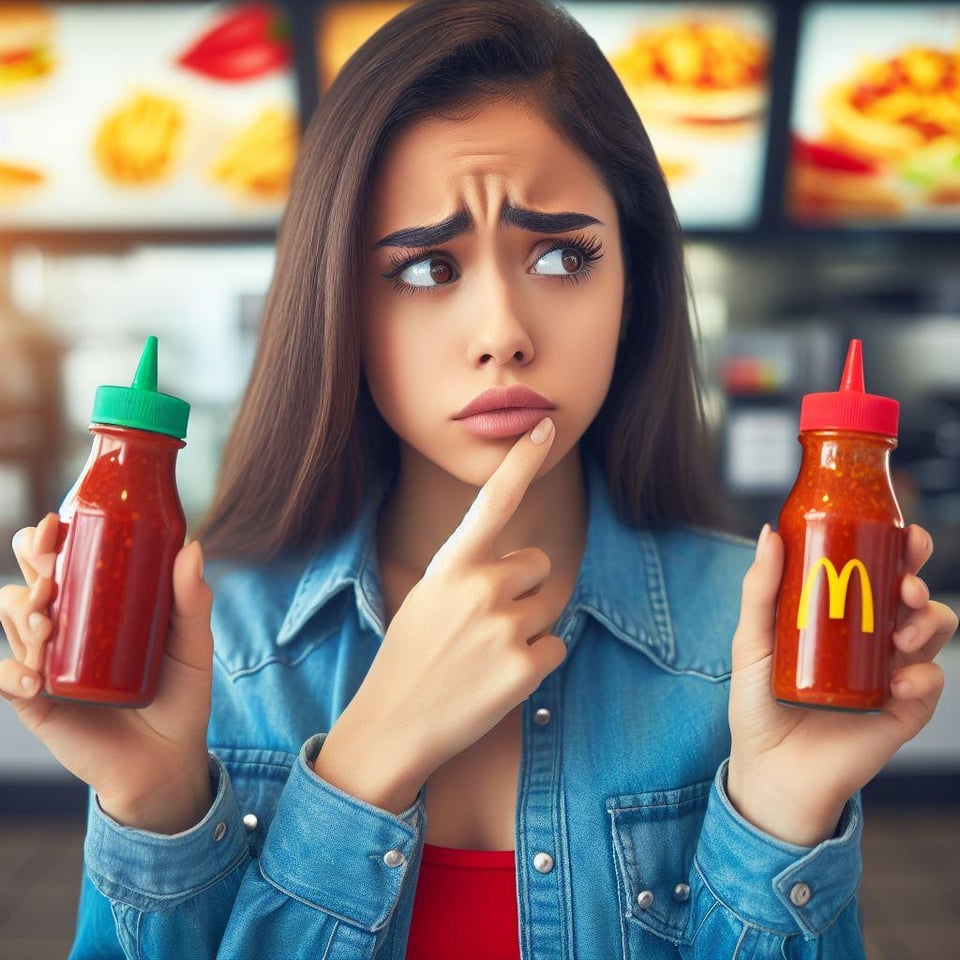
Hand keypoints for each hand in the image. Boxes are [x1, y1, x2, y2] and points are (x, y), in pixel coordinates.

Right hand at [0, 514, 215, 832]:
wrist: (168, 759)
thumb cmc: (181, 694)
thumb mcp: (192, 645)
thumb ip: (192, 600)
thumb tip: (192, 547)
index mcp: (98, 602)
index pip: (63, 558)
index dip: (49, 537)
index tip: (56, 524)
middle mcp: (66, 625)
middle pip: (29, 580)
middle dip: (31, 566)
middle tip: (52, 574)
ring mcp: (47, 662)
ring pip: (11, 619)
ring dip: (21, 613)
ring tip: (47, 624)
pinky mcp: (37, 702)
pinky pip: (5, 679)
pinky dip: (10, 674)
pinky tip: (33, 679)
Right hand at [316, 418, 568, 810]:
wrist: (391, 726)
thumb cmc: (410, 658)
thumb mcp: (429, 597)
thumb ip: (472, 572)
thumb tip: (528, 566)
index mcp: (451, 566)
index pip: (493, 501)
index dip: (521, 462)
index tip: (543, 426)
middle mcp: (479, 588)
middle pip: (539, 564)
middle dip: (524, 588)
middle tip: (485, 624)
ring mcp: (503, 628)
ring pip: (550, 606)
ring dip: (530, 627)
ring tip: (487, 654)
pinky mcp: (524, 669)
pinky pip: (556, 648)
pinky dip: (536, 663)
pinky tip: (499, 679)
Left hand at [727, 524, 957, 846]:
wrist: (770, 769)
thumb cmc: (759, 703)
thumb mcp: (752, 641)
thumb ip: (761, 590)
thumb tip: (770, 533)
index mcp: (843, 614)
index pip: (880, 571)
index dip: (901, 548)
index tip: (905, 535)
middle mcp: (873, 638)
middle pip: (914, 594)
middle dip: (919, 578)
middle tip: (904, 586)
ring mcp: (892, 672)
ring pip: (933, 630)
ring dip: (927, 622)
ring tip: (898, 639)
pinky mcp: (904, 711)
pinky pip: (931, 682)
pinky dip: (922, 677)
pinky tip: (895, 685)